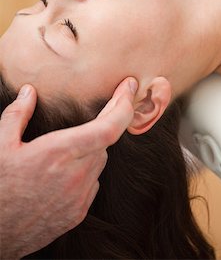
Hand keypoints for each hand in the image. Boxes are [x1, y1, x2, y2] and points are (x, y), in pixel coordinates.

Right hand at [0, 77, 137, 259]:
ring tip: (74, 143)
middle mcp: (75, 174)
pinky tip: (69, 169)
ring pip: (100, 161)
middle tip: (108, 104)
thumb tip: (29, 92)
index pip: (108, 128)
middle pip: (105, 140)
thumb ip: (18, 115)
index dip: (124, 105)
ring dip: (93, 147)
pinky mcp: (79, 212)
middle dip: (107, 121)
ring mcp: (79, 196)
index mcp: (58, 152)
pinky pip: (93, 182)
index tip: (129, 87)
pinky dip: (87, 170)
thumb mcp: (1, 146)